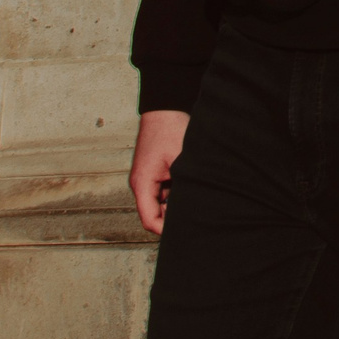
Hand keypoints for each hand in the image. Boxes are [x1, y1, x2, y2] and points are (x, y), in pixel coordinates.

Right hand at [130, 110, 190, 234]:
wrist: (165, 107)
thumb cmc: (170, 129)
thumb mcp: (181, 160)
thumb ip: (184, 186)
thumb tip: (196, 205)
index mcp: (143, 184)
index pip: (150, 219)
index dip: (166, 230)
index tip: (186, 231)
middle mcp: (142, 184)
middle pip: (154, 214)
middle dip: (172, 219)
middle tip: (196, 220)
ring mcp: (147, 178)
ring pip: (160, 203)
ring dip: (175, 205)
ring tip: (196, 202)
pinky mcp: (155, 172)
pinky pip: (163, 191)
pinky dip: (176, 194)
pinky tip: (192, 189)